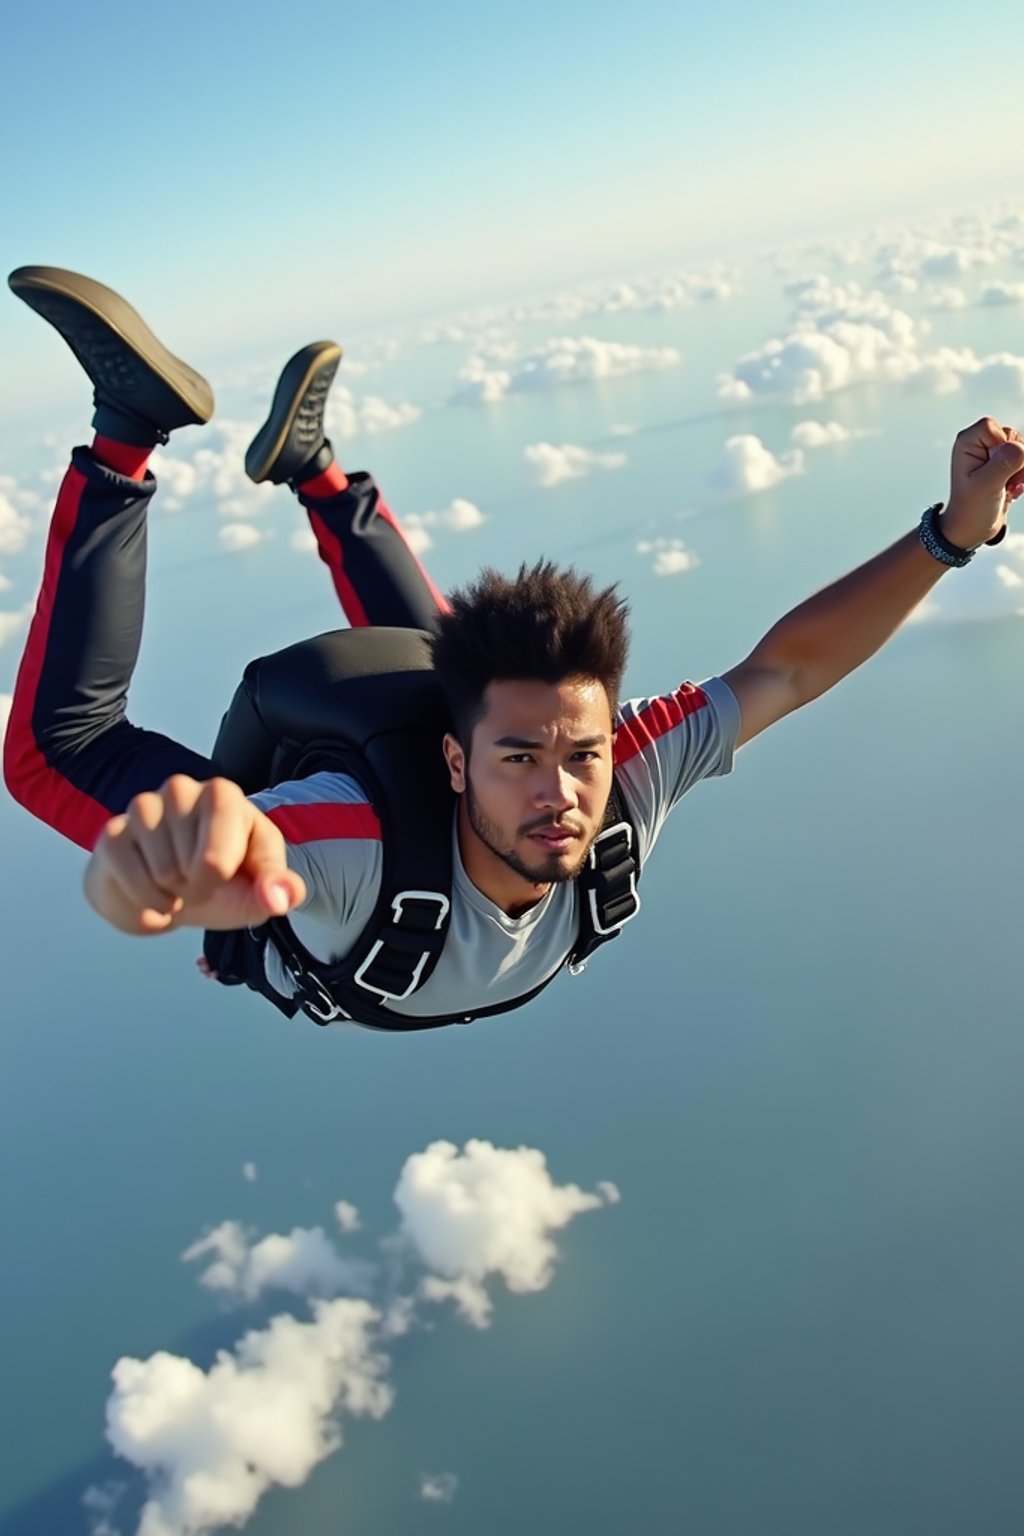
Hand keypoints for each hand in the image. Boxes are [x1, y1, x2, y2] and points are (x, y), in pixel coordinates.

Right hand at [84, 775, 306, 934]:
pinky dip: (144, 901)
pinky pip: (130, 882)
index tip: (224, 877)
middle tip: (196, 881)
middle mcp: (181, 789)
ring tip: (175, 882)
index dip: (219, 883)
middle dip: (197, 889)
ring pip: (160, 876)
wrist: (168, 893)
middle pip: (190, 870)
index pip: (219, 859)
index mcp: (223, 795)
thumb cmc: (221, 883)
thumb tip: (279, 898)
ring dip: (171, 895)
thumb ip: (281, 891)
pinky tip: (150, 888)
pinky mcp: (111, 833)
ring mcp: (142, 807)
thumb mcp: (257, 889)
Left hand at [940, 418, 1023, 548]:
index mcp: (966, 443)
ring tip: (1008, 488)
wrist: (973, 528)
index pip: (992, 427)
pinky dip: (1023, 475)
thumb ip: (1002, 465)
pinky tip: (1012, 490)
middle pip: (1012, 436)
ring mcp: (992, 452)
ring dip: (1022, 470)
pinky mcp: (1004, 462)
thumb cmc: (971, 509)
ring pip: (1022, 447)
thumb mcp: (985, 487)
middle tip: (1005, 482)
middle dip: (1016, 460)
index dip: (1000, 445)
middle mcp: (979, 443)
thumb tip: (1019, 447)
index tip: (993, 468)